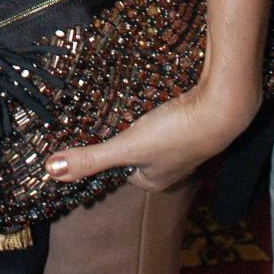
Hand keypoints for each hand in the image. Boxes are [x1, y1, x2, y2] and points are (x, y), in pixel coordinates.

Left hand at [44, 79, 260, 192]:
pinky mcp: (192, 120)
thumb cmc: (176, 132)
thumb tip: (50, 171)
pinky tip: (152, 93)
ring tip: (123, 101)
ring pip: (151, 134)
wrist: (223, 108)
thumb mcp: (127, 146)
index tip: (88, 136)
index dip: (105, 155)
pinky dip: (157, 107)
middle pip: (136, 152)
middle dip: (122, 134)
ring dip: (140, 119)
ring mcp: (184, 144)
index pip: (121, 171)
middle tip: (103, 114)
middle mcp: (170, 167)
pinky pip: (167, 116)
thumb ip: (91, 158)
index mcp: (153, 180)